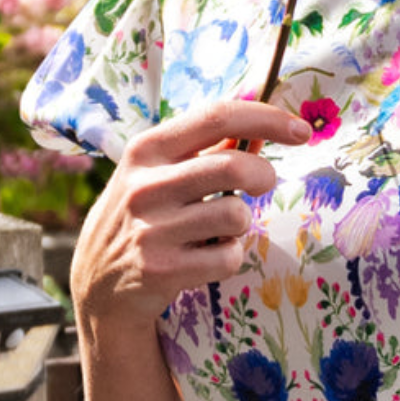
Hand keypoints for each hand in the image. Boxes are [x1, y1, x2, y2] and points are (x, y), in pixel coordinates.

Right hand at [70, 98, 314, 330]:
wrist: (98, 283)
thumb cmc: (140, 217)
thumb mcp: (158, 173)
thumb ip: (206, 151)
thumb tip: (263, 131)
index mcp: (146, 149)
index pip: (217, 117)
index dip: (267, 119)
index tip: (301, 131)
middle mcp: (144, 186)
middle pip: (233, 166)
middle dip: (264, 175)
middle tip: (263, 184)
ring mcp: (152, 230)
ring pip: (236, 216)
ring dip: (241, 223)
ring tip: (220, 229)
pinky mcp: (163, 270)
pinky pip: (229, 258)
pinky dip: (230, 258)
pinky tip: (208, 258)